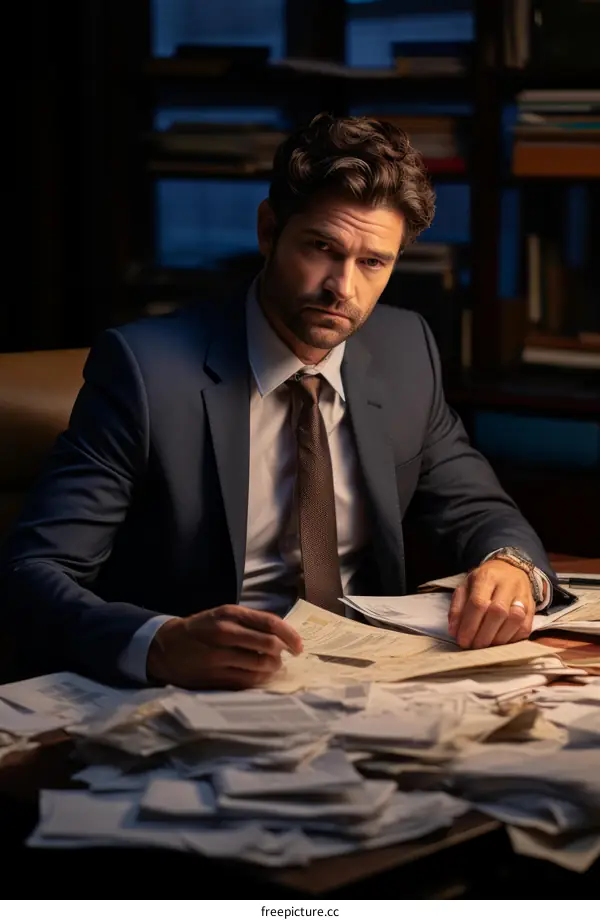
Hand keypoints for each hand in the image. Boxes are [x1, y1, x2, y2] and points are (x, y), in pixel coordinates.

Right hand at [147, 605, 302, 689]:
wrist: (166, 647)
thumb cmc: (200, 629)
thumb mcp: (222, 615)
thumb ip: (250, 622)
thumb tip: (282, 635)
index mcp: (229, 614)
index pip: (270, 623)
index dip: (290, 635)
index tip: (299, 645)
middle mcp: (225, 633)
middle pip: (269, 645)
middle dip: (282, 653)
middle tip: (285, 656)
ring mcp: (220, 657)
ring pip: (260, 665)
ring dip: (272, 667)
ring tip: (271, 665)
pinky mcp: (216, 677)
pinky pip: (248, 681)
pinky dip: (259, 679)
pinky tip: (258, 675)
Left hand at [448, 560, 534, 648]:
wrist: (510, 569)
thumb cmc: (484, 581)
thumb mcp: (466, 587)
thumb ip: (457, 607)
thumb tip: (454, 631)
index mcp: (487, 576)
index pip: (479, 602)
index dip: (469, 625)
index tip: (462, 640)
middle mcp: (508, 584)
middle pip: (498, 612)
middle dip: (483, 634)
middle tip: (473, 646)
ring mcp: (523, 595)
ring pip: (515, 620)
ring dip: (498, 638)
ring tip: (486, 645)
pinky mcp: (532, 608)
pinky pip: (525, 627)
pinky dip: (511, 639)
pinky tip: (499, 642)